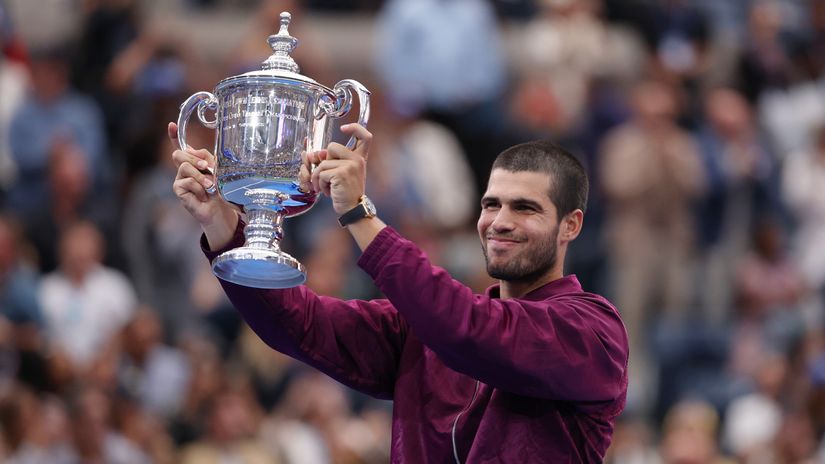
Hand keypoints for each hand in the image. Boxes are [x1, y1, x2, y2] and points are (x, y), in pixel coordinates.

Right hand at [169, 122, 238, 247]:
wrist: (220, 209)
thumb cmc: (219, 190)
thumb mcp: (217, 170)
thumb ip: (207, 158)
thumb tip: (193, 150)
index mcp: (193, 161)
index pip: (181, 146)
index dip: (174, 136)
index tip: (171, 125)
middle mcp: (184, 168)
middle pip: (180, 154)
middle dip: (194, 159)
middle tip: (207, 167)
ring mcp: (179, 179)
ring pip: (184, 167)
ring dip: (200, 176)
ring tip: (210, 186)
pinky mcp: (178, 189)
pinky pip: (187, 181)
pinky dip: (199, 188)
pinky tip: (204, 195)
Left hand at [299, 123, 371, 214]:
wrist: (353, 209)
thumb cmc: (347, 192)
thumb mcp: (345, 173)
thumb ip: (335, 160)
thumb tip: (315, 153)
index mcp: (360, 158)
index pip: (365, 136)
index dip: (355, 127)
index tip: (344, 128)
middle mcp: (357, 159)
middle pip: (332, 146)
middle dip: (324, 161)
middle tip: (328, 176)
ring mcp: (350, 166)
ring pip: (323, 163)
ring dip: (319, 177)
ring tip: (326, 187)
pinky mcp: (341, 173)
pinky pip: (322, 173)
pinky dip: (320, 184)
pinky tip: (327, 191)